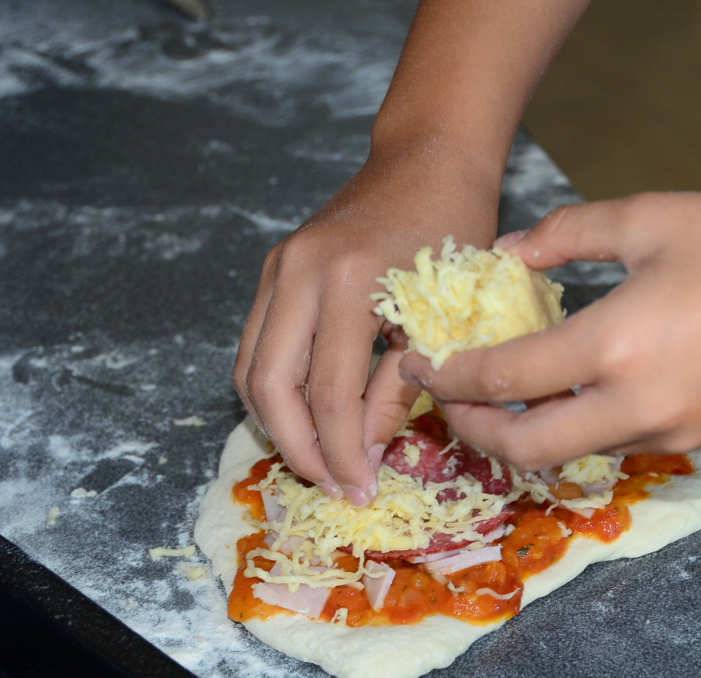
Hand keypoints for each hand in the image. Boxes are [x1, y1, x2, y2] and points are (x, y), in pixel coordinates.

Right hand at [234, 151, 498, 503]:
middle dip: (296, 447)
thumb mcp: (441, 319)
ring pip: (249, 368)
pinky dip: (274, 390)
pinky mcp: (271, 271)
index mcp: (349, 281)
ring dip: (276, 424)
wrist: (426, 163)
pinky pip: (256, 346)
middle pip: (270, 385)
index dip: (342, 453)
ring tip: (317, 460)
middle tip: (330, 485)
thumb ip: (399, 390)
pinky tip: (306, 417)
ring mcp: (276, 268)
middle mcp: (298, 273)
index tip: (360, 491)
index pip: (331, 393)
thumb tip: (364, 454)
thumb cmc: (452, 233)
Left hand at [398, 191, 700, 470]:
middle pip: (526, 449)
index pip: (505, 380)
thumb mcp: (654, 217)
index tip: (420, 363)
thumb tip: (508, 252)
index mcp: (616, 347)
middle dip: (473, 430)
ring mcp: (674, 434)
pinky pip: (621, 446)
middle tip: (450, 400)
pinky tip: (578, 396)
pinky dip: (581, 431)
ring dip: (526, 435)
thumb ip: (568, 234)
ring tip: (505, 397)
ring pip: (574, 456)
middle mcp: (638, 407)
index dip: (450, 375)